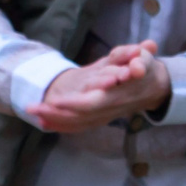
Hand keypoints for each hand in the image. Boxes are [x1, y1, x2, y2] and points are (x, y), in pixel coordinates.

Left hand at [32, 41, 171, 132]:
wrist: (153, 87)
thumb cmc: (146, 68)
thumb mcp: (146, 60)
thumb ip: (141, 60)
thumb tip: (138, 66)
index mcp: (117, 95)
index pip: (93, 104)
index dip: (75, 104)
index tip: (56, 101)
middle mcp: (108, 109)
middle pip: (78, 117)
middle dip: (54, 114)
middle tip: (31, 107)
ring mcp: (103, 115)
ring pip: (75, 123)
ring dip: (53, 120)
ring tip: (31, 113)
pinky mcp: (99, 118)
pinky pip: (77, 126)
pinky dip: (60, 125)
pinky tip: (42, 123)